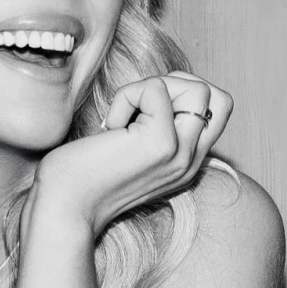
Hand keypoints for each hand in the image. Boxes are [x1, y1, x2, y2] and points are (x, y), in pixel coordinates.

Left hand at [34, 70, 231, 237]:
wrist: (66, 204)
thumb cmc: (87, 172)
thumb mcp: (135, 148)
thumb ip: (160, 125)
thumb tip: (161, 86)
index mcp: (188, 164)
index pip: (219, 111)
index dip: (186, 93)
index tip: (149, 108)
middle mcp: (191, 162)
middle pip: (219, 98)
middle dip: (178, 83)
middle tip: (141, 103)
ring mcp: (180, 154)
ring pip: (198, 89)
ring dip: (154, 87)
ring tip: (126, 114)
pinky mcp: (160, 143)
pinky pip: (155, 88)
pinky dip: (128, 95)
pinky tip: (111, 126)